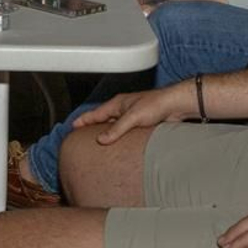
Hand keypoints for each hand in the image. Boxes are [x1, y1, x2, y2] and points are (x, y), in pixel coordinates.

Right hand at [72, 85, 190, 144]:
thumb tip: (101, 140)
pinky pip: (124, 131)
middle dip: (92, 126)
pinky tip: (118, 144)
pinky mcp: (141, 123)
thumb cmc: (156, 104)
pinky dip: (118, 136)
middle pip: (102, 119)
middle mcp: (123, 109)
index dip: (83, 120)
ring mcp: (131, 116)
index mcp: (117, 104)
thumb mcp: (133, 117)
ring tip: (97, 142)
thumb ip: (117, 129)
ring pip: (114, 125)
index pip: (95, 113)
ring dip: (106, 132)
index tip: (73, 126)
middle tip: (81, 135)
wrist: (175, 106)